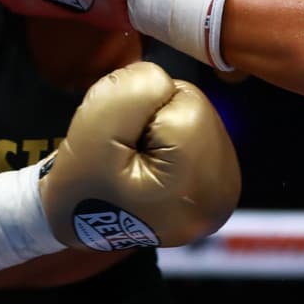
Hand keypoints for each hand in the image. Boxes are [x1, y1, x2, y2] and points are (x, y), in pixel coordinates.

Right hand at [0, 62, 240, 270]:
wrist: (78, 224)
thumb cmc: (83, 187)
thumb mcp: (93, 135)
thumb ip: (129, 95)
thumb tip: (160, 79)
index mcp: (202, 186)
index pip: (183, 100)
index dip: (142, 111)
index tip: (121, 148)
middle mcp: (226, 191)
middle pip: (194, 105)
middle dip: (154, 116)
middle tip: (125, 152)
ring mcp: (225, 187)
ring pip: (194, 113)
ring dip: (160, 125)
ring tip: (135, 158)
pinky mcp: (218, 180)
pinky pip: (195, 130)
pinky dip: (170, 137)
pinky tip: (151, 163)